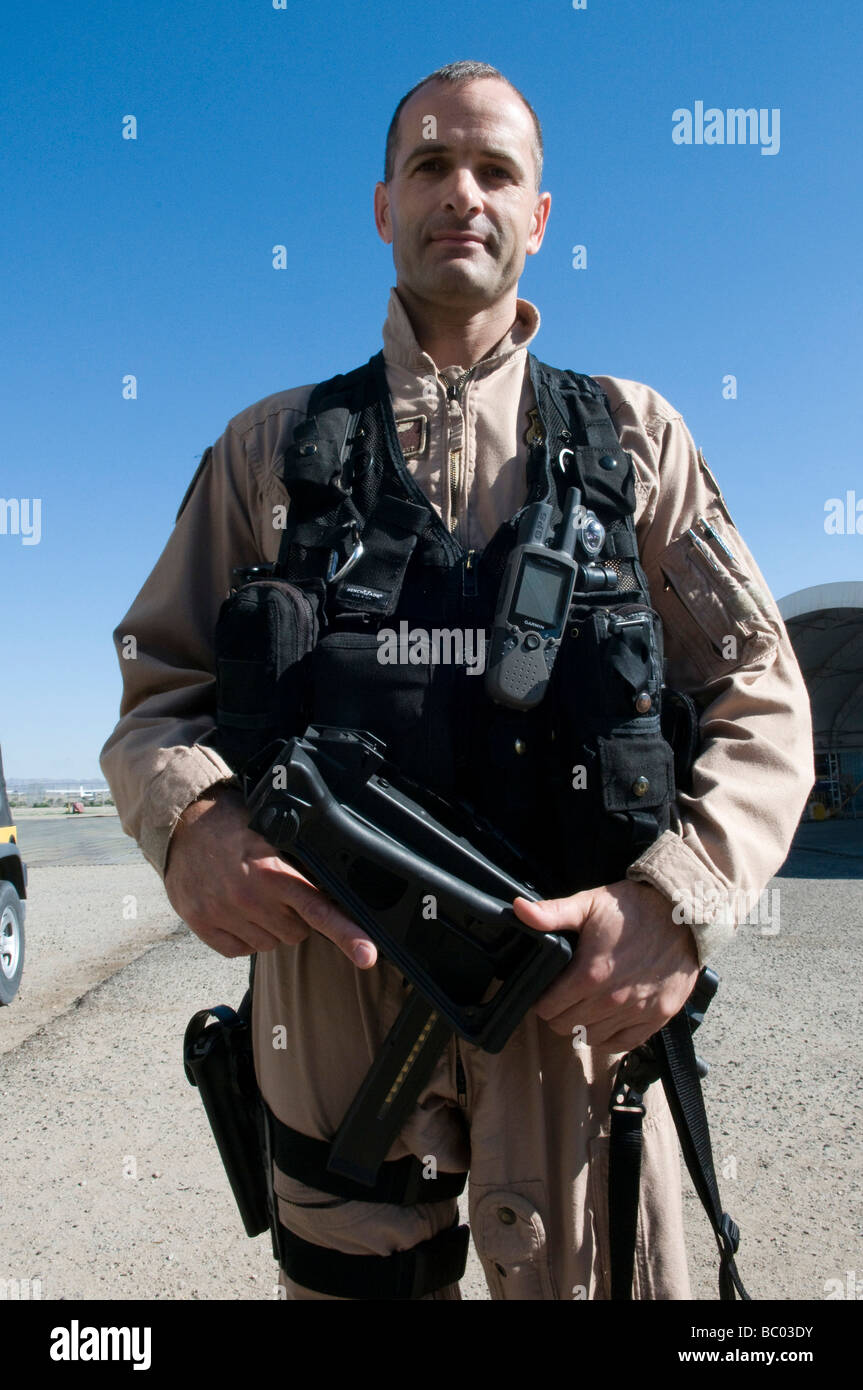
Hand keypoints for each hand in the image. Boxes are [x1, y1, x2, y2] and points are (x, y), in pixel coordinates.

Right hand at [164, 783, 377, 965]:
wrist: (184, 826)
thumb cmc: (235, 827)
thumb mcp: (274, 836)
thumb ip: (300, 865)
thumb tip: (333, 887)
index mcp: (272, 873)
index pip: (319, 910)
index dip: (347, 934)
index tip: (367, 955)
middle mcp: (248, 898)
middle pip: (296, 934)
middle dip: (295, 918)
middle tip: (279, 893)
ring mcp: (223, 914)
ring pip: (269, 945)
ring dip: (268, 928)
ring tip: (253, 898)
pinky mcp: (202, 925)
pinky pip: (240, 951)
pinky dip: (244, 937)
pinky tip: (237, 912)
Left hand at [512, 879, 699, 1052]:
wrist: (683, 914)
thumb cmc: (634, 908)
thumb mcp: (588, 904)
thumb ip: (551, 913)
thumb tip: (518, 910)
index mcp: (590, 975)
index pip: (547, 1008)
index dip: (541, 1000)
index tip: (546, 991)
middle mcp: (612, 999)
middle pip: (565, 1026)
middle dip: (557, 1013)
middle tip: (562, 998)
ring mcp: (637, 1011)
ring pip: (591, 1038)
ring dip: (581, 1026)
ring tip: (583, 1007)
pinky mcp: (658, 1017)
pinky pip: (623, 1044)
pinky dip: (609, 1038)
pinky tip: (605, 1023)